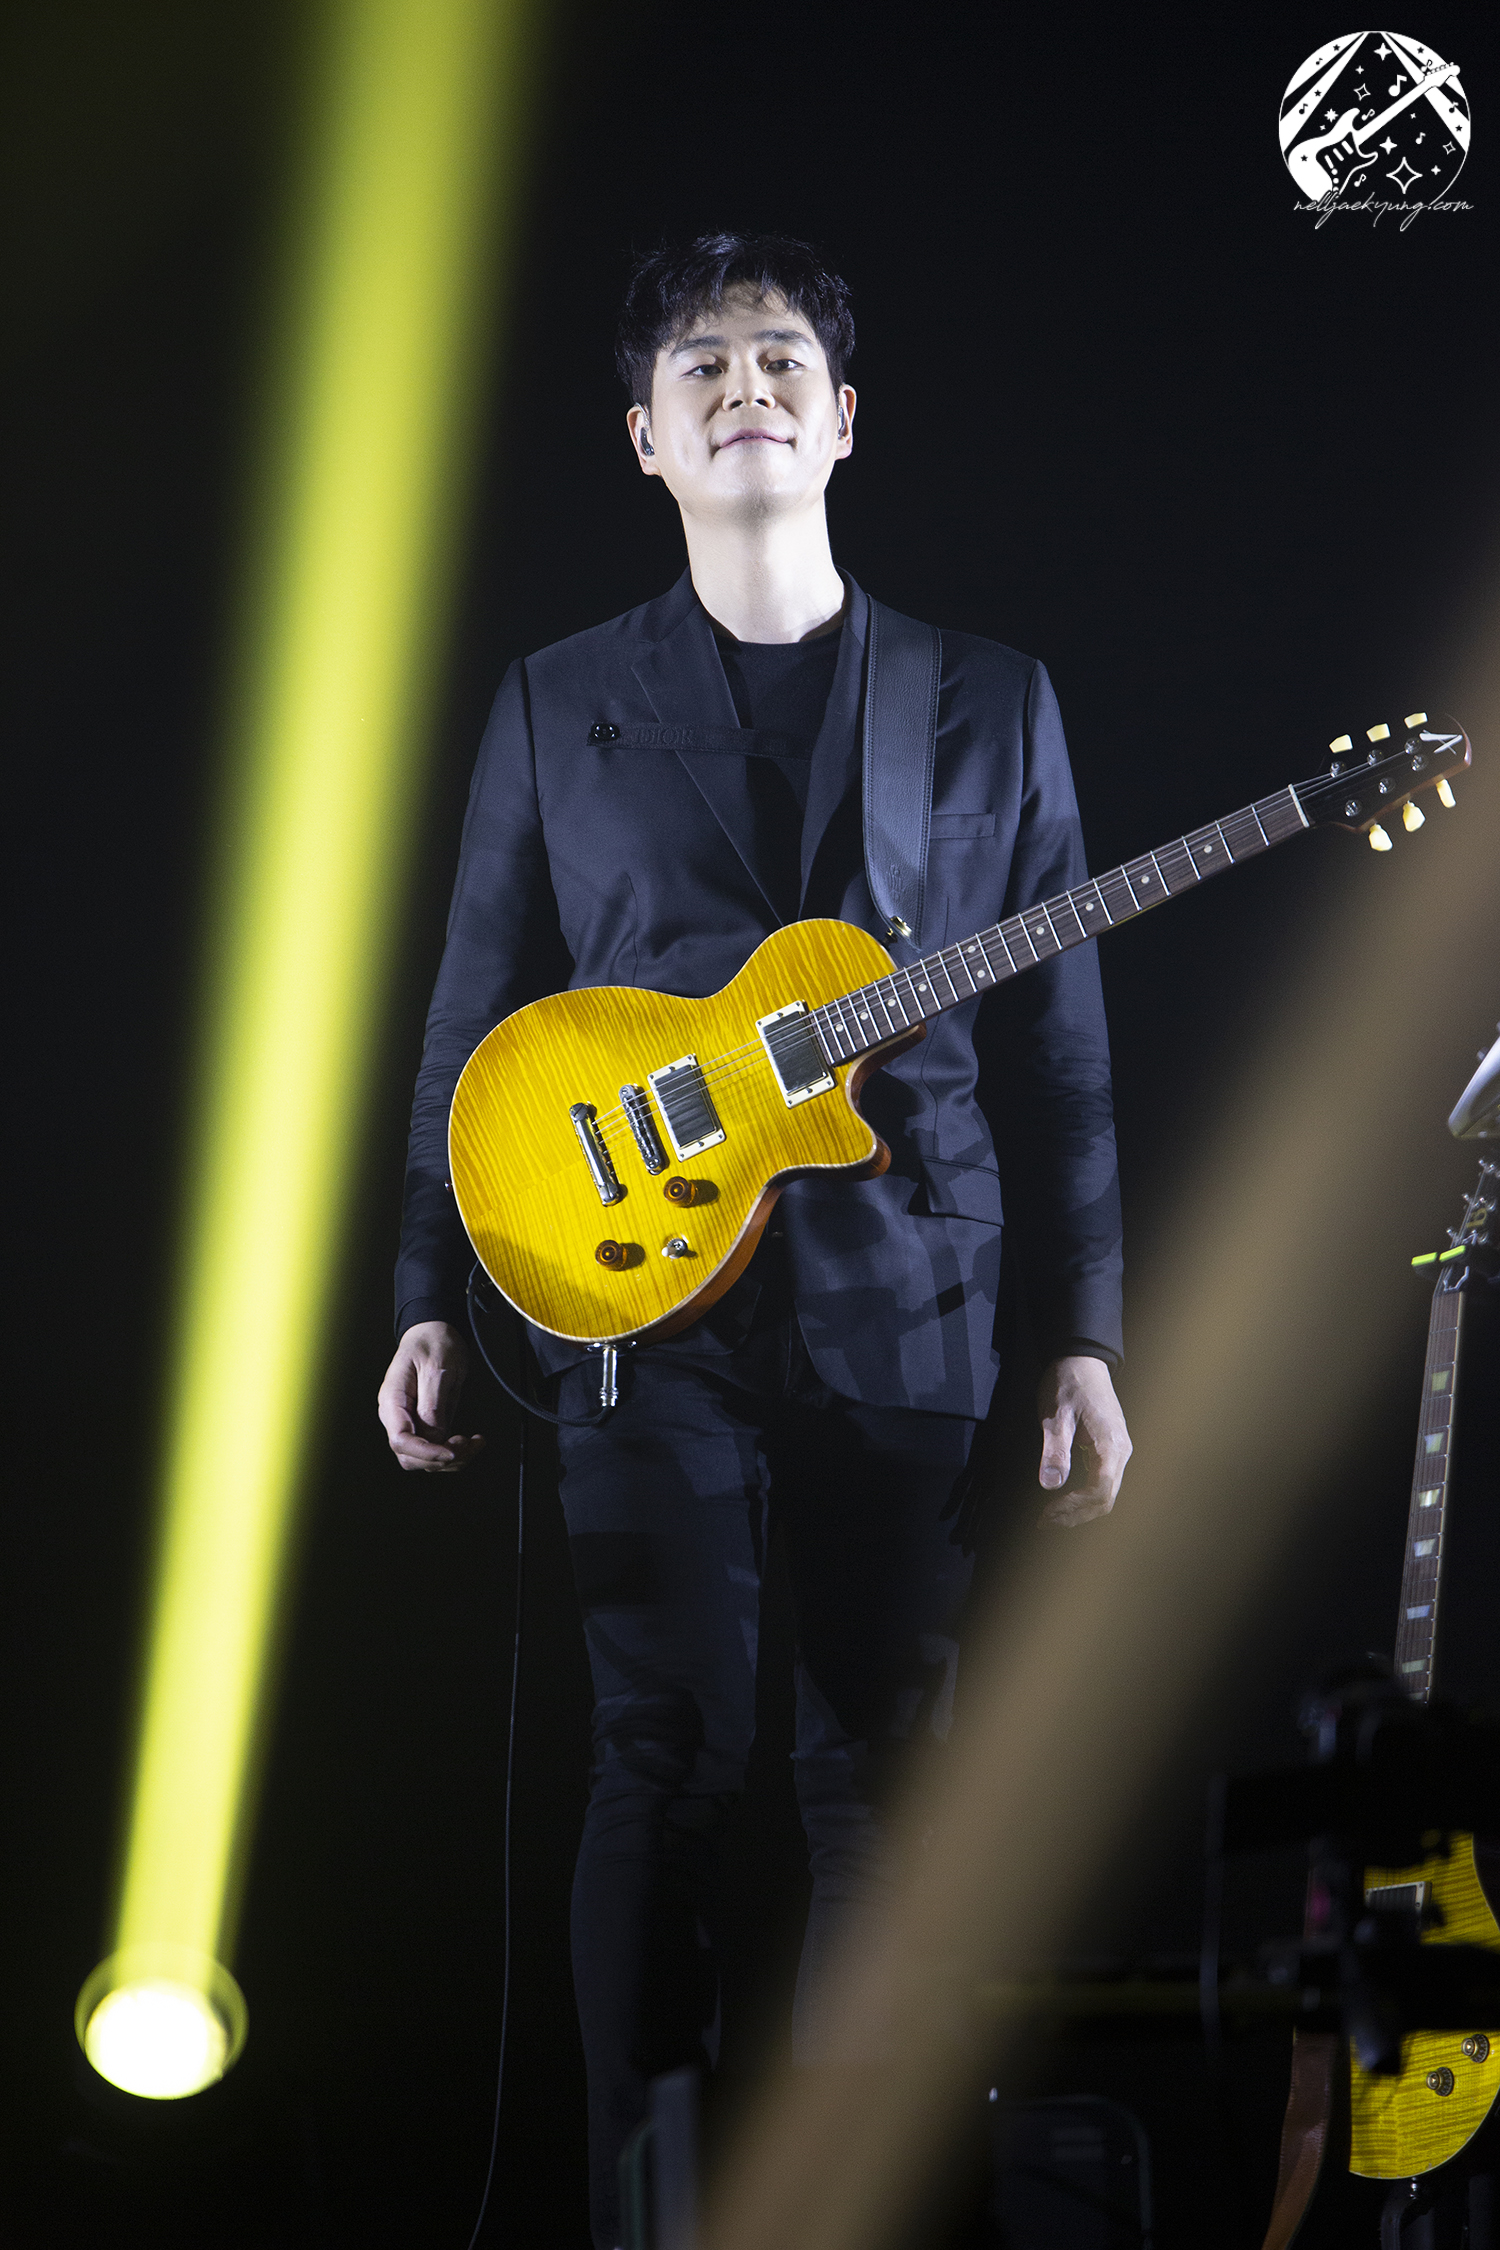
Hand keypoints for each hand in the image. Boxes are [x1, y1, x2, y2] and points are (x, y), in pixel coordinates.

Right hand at [378, 1321, 484, 1472]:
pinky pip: (438, 1448)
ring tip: (474, 1442)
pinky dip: (457, 1451)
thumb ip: (433, 1405)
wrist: (436, 1331)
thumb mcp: (436, 1369)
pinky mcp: (427, 1424)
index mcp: (393, 1400)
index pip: (400, 1440)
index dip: (426, 1452)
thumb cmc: (433, 1343)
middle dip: (440, 1458)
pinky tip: (473, 1441)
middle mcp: (398, 1416)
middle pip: (411, 1456)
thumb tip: (435, 1436)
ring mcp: (412, 1422)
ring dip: (452, 1458)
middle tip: (467, 1443)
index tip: (451, 1451)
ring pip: (425, 1459)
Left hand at [1036, 1355, 1130, 1527]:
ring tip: (1051, 1517)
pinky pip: (1102, 1482)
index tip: (1047, 1513)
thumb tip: (1050, 1485)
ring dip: (1079, 1510)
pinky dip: (1083, 1497)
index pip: (1100, 1491)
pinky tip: (1063, 1500)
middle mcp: (1120, 1451)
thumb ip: (1055, 1449)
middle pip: (1106, 1499)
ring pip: (1105, 1493)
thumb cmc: (1067, 1383)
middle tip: (1044, 1522)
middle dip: (1076, 1516)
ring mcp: (1118, 1451)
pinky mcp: (1110, 1449)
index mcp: (1110, 1445)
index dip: (1074, 1508)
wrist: (1081, 1359)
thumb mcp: (1055, 1415)